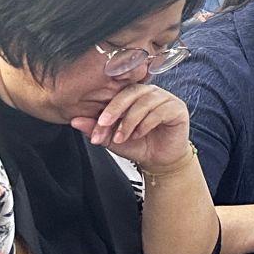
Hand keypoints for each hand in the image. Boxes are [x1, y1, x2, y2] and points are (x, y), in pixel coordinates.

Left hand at [77, 84, 192, 172]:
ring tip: (122, 137)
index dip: (107, 108)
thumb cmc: (138, 145)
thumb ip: (96, 128)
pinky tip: (139, 134)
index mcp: (135, 95)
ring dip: (130, 121)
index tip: (97, 126)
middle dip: (115, 110)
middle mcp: (151, 93)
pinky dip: (146, 124)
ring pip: (145, 102)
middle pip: (132, 92)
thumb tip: (75, 121)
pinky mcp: (178, 109)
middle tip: (105, 126)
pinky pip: (160, 111)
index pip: (119, 93)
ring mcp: (166, 99)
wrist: (159, 161)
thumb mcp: (112, 138)